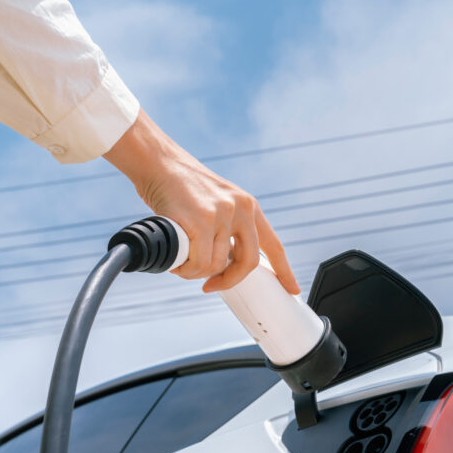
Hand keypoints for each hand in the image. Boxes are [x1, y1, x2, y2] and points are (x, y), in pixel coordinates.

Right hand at [103, 110, 298, 293]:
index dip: (284, 270)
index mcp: (249, 207)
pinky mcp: (199, 222)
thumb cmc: (183, 188)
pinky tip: (176, 261)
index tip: (293, 289)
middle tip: (211, 285)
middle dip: (229, 280)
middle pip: (247, 263)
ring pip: (216, 266)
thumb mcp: (219, 203)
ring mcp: (221, 215)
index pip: (273, 245)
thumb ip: (229, 228)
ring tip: (183, 261)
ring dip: (196, 272)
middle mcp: (241, 209)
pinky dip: (185, 269)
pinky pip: (198, 263)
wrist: (159, 163)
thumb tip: (228, 264)